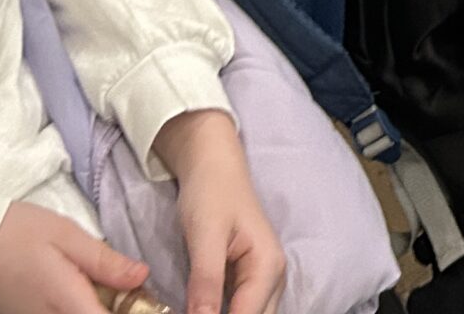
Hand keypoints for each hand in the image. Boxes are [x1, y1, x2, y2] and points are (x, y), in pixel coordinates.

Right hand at [0, 200, 151, 313]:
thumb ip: (104, 261)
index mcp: (69, 303)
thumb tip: (142, 276)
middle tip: (127, 288)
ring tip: (107, 288)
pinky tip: (82, 290)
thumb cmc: (13, 233)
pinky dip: (78, 309)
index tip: (145, 298)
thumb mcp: (64, 234)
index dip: (135, 312)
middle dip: (115, 308)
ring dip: (97, 307)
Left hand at [155, 110, 287, 313]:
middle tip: (190, 313)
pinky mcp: (247, 281)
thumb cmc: (211, 191)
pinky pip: (239, 308)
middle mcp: (273, 278)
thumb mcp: (205, 234)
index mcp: (267, 267)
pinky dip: (222, 311)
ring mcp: (262, 280)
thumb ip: (206, 280)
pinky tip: (200, 308)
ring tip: (194, 307)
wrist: (213, 165)